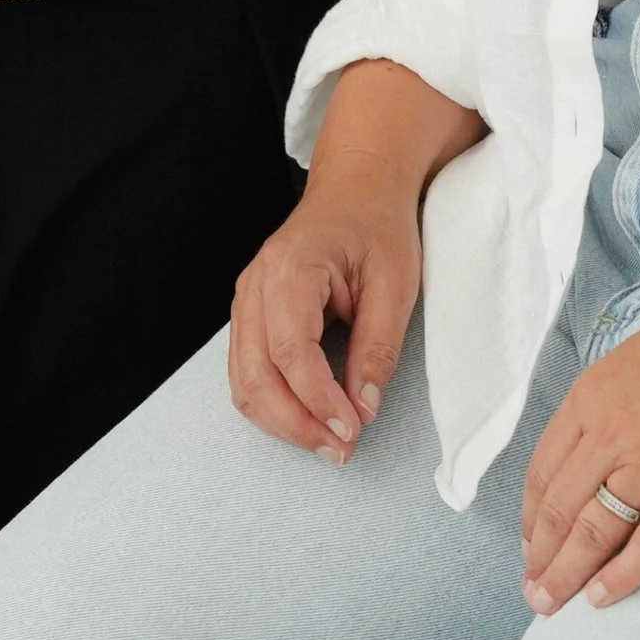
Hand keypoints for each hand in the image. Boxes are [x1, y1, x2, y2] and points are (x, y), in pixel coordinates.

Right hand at [228, 172, 422, 461]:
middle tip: (341, 449)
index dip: (318, 398)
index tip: (351, 428)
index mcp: (290, 267)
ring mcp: (246, 300)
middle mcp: (256, 285)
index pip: (290, 350)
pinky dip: (274, 404)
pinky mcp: (251, 316)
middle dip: (296, 423)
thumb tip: (363, 407)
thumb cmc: (377, 226)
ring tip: (330, 443)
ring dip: (283, 422)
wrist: (357, 190)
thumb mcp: (395, 284)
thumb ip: (377, 348)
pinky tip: (309, 418)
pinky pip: (247, 372)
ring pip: (243, 382)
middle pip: (255, 375)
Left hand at [520, 281, 639, 611]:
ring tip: (553, 603)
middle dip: (541, 558)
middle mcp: (613, 430)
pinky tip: (602, 597)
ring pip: (595, 529)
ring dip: (567, 573)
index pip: (544, 472)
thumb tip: (591, 455)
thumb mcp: (635, 359)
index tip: (530, 547)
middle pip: (560, 509)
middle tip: (534, 592)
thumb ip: (606, 406)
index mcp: (592, 397)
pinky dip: (623, 574)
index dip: (531, 518)